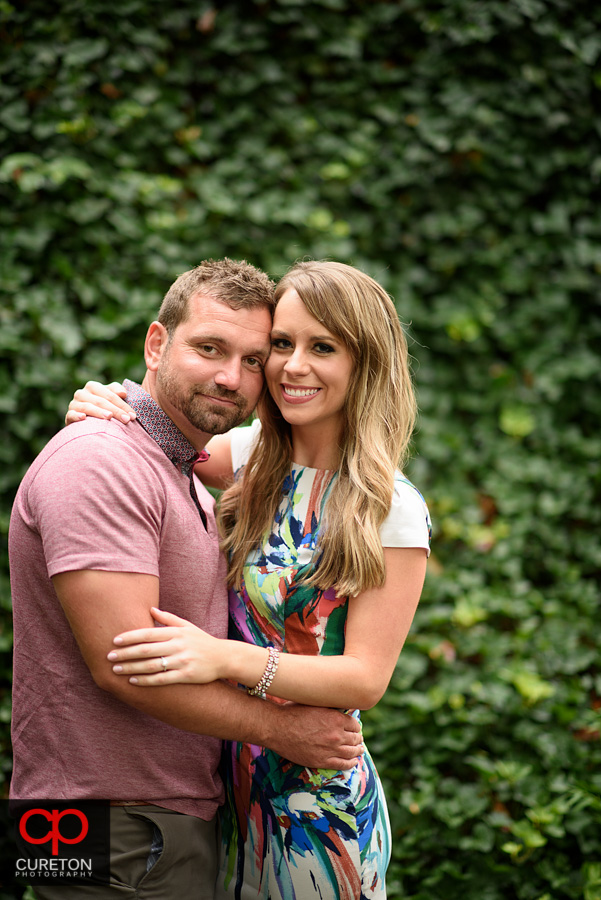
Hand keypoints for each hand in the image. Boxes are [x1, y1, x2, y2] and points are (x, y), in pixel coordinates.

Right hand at [65, 381, 135, 424]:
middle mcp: (82, 393)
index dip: (123, 404)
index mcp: (93, 386)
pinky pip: (71, 414)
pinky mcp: (68, 415)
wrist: (85, 422)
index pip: (110, 395)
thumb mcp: (110, 397)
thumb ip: (116, 391)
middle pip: (101, 401)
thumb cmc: (103, 408)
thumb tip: (123, 393)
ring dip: (99, 412)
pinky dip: (77, 416)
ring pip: (87, 407)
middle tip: (127, 419)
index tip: (133, 415)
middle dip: (115, 410)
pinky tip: (83, 418)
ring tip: (109, 417)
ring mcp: (74, 404)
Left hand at [107, 608, 226, 684]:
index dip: (130, 637)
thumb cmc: (202, 641)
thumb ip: (168, 619)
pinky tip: (133, 681)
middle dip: (126, 653)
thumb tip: (150, 609)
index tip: (115, 640)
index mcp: (176, 632)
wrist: (224, 657)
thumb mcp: (187, 626)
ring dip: (131, 668)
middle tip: (109, 656)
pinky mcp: (186, 675)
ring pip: (151, 665)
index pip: (148, 633)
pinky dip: (146, 681)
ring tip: (116, 670)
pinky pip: (162, 679)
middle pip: (146, 650)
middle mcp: (178, 645)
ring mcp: (182, 661)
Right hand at [267, 703, 363, 770]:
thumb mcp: (315, 703)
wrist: (277, 727)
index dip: (355, 726)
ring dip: (357, 750)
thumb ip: (329, 707)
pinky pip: (343, 764)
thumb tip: (340, 707)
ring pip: (351, 752)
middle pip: (355, 738)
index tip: (354, 728)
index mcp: (336, 718)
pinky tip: (353, 761)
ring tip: (359, 749)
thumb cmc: (293, 712)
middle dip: (358, 738)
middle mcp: (336, 735)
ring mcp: (330, 750)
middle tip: (358, 739)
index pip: (355, 724)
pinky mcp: (322, 761)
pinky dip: (350, 763)